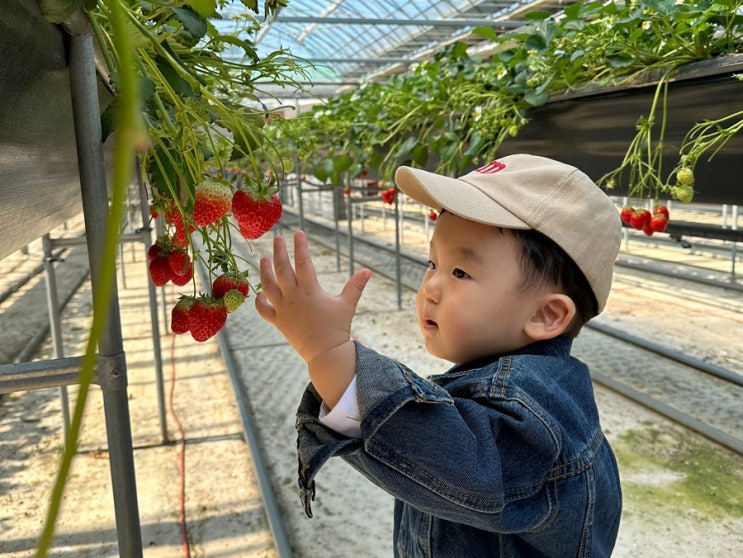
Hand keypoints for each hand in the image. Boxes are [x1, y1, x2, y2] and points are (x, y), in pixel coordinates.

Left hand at [254, 230, 371, 364]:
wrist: (325, 353)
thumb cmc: (337, 328)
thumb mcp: (348, 305)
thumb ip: (356, 286)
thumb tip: (368, 271)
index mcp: (310, 291)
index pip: (303, 263)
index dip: (301, 247)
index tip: (298, 233)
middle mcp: (294, 297)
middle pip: (282, 270)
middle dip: (279, 252)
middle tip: (277, 239)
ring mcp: (284, 310)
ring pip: (268, 286)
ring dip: (264, 271)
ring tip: (263, 258)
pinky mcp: (278, 322)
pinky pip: (264, 310)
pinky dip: (260, 301)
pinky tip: (260, 292)